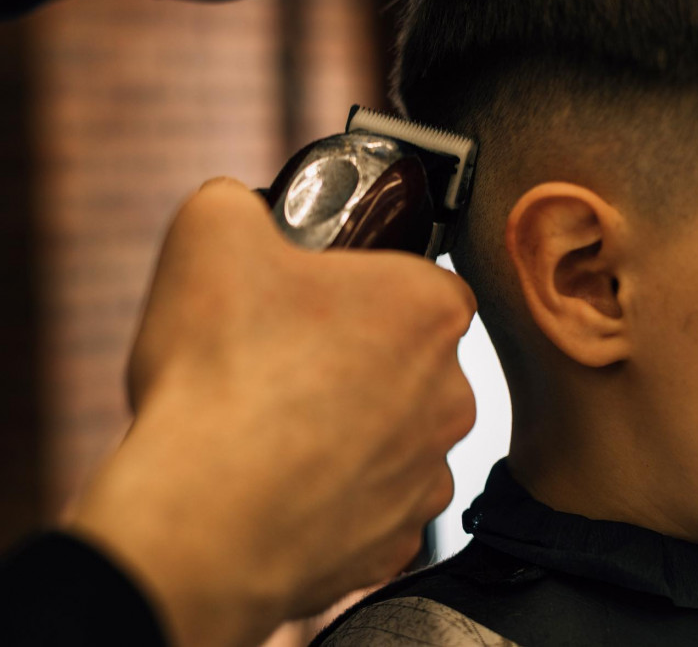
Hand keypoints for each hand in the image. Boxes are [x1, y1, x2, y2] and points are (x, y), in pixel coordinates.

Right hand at [68, 178, 475, 646]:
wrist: (200, 520)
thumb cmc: (221, 371)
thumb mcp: (212, 230)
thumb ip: (239, 200)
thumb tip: (241, 207)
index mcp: (428, 308)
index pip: (421, 280)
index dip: (366, 284)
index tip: (317, 300)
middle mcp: (450, 393)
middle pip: (410, 358)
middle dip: (358, 355)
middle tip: (285, 358)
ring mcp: (427, 475)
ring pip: (394, 433)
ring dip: (349, 428)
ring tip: (273, 428)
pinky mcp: (396, 544)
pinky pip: (373, 503)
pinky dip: (335, 495)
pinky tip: (281, 486)